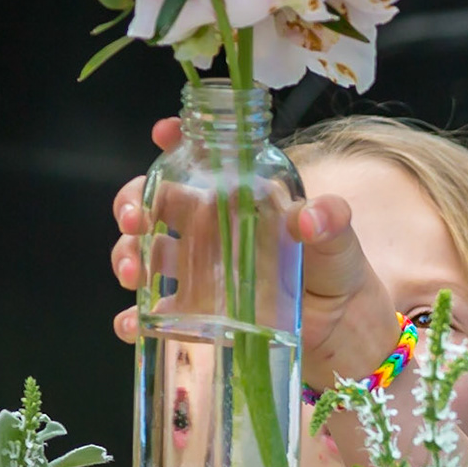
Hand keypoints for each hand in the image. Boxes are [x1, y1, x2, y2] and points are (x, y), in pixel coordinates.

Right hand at [109, 118, 402, 388]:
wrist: (341, 330)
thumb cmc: (338, 272)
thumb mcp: (339, 241)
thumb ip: (332, 221)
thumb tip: (309, 217)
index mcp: (240, 198)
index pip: (200, 160)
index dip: (175, 142)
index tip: (163, 135)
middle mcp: (211, 228)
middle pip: (154, 204)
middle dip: (131, 204)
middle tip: (133, 220)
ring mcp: (198, 269)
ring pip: (144, 253)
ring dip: (126, 257)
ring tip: (134, 275)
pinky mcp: (196, 312)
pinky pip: (155, 312)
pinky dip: (134, 318)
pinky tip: (134, 324)